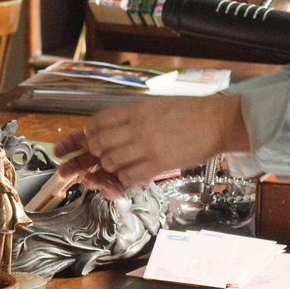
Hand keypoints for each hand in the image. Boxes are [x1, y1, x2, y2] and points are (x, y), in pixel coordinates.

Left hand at [53, 94, 248, 196]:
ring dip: (103, 171)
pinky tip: (119, 182)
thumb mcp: (155, 106)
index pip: (96, 122)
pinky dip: (120, 182)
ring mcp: (147, 146)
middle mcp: (137, 127)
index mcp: (134, 109)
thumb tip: (108, 130)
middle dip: (87, 157)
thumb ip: (132, 117)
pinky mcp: (159, 163)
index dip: (81, 136)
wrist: (218, 120)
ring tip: (103, 174)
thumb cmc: (190, 112)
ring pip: (109, 162)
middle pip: (98, 144)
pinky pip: (129, 177)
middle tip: (82, 165)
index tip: (71, 145)